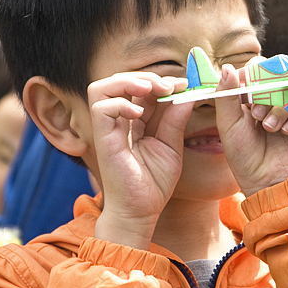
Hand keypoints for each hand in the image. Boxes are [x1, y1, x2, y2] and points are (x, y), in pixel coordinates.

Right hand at [90, 72, 192, 248]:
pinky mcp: (102, 139)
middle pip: (119, 80)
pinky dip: (120, 104)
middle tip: (169, 86)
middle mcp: (118, 121)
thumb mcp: (172, 144)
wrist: (141, 211)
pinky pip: (101, 108)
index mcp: (134, 120)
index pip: (141, 88)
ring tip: (150, 90)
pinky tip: (138, 115)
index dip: (161, 80)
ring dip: (128, 82)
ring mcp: (107, 129)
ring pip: (101, 88)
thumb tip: (187, 91)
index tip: (184, 85)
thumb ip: (176, 118)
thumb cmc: (154, 183)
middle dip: (146, 76)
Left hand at [215, 62, 287, 196]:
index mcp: (258, 95)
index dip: (254, 74)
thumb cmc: (245, 156)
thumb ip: (226, 96)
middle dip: (268, 91)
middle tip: (257, 112)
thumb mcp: (229, 125)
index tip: (246, 90)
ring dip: (280, 108)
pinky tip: (287, 132)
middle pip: (281, 73)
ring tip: (270, 128)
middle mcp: (280, 98)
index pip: (260, 68)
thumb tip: (227, 67)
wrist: (267, 183)